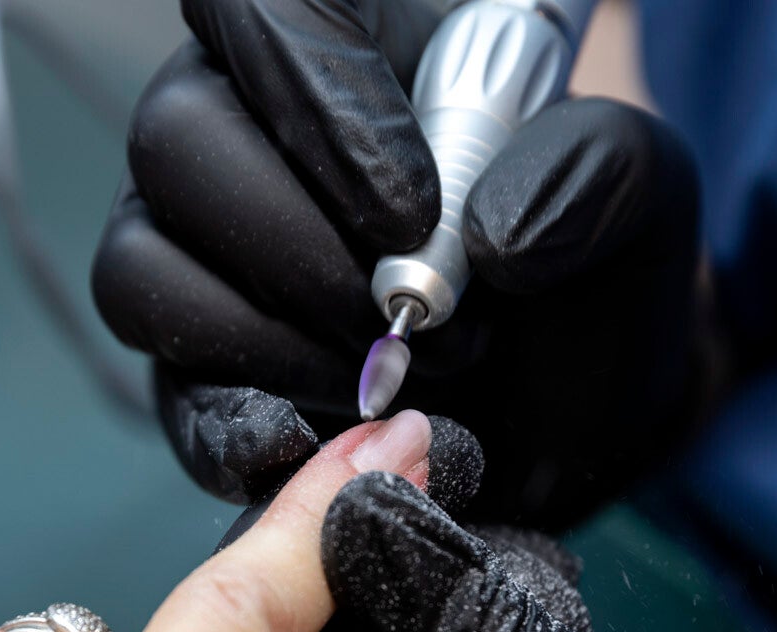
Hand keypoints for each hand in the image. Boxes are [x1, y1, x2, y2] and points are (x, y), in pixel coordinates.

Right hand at [93, 0, 704, 527]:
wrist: (575, 403)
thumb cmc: (590, 270)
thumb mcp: (634, 198)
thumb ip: (592, 173)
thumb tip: (489, 234)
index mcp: (342, 40)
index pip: (258, 8)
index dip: (311, 97)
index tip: (412, 211)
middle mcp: (245, 126)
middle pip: (179, 140)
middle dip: (301, 250)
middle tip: (419, 325)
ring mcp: (205, 249)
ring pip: (143, 267)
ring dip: (265, 340)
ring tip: (388, 390)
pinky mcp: (199, 364)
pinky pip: (163, 385)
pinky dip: (228, 424)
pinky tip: (309, 444)